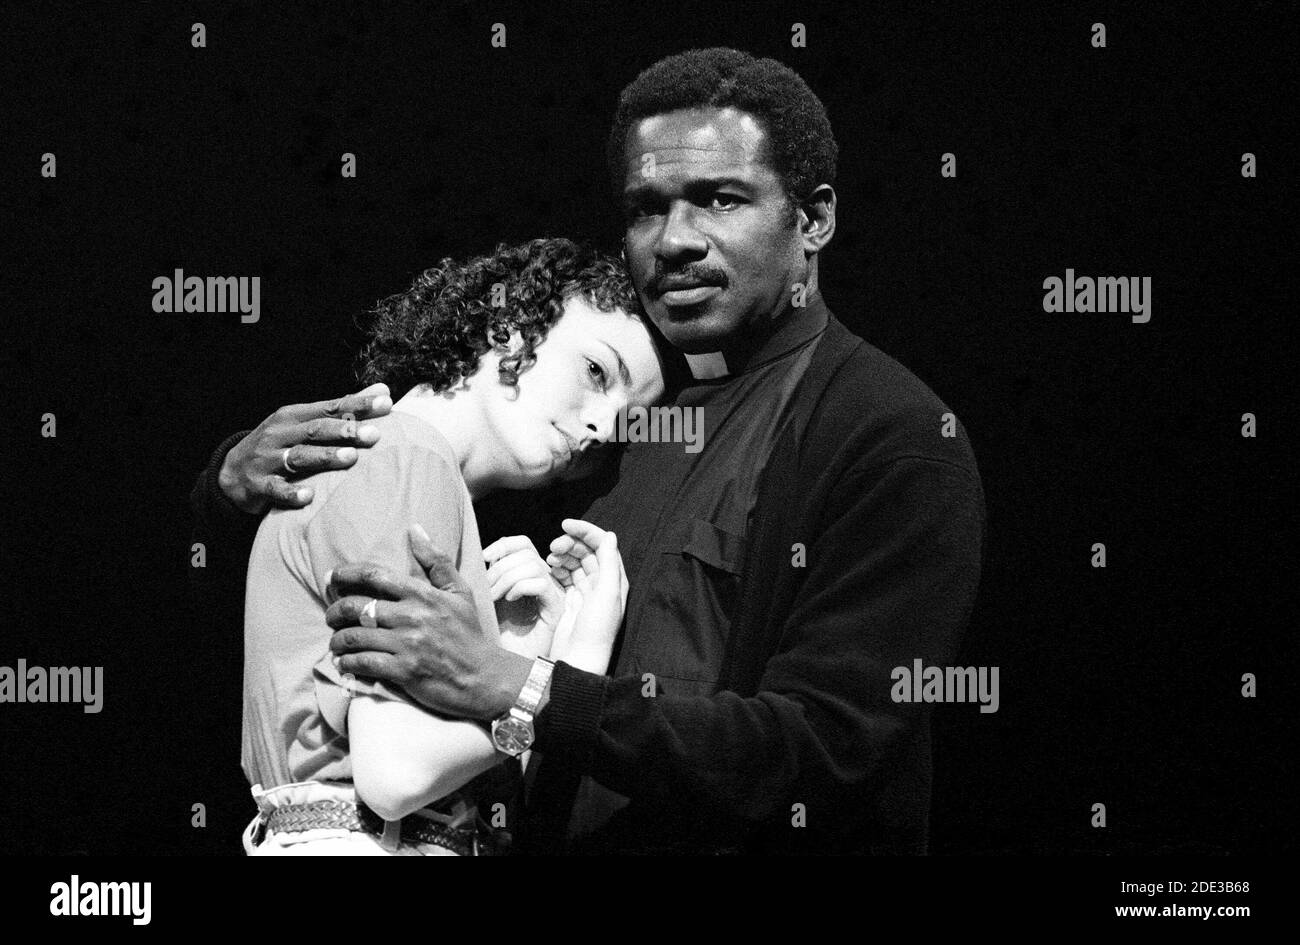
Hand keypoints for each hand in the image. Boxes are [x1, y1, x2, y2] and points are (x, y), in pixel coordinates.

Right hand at [218, 382, 392, 513]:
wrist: (231, 471)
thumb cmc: (279, 443)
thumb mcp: (304, 422)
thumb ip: (343, 408)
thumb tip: (383, 389)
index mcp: (294, 416)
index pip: (330, 407)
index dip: (358, 404)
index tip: (386, 402)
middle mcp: (280, 434)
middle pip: (316, 430)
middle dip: (346, 431)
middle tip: (373, 435)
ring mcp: (268, 459)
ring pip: (299, 456)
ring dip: (325, 457)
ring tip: (351, 458)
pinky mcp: (259, 485)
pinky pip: (276, 489)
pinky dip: (291, 493)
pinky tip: (308, 496)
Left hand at [325, 524, 531, 720]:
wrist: (485, 677)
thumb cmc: (470, 634)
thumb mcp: (460, 592)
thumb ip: (436, 561)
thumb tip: (415, 529)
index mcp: (423, 595)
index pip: (375, 575)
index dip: (346, 574)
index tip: (332, 577)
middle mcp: (412, 617)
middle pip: (356, 606)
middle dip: (334, 610)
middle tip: (330, 616)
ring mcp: (407, 645)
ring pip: (354, 636)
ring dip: (337, 640)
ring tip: (336, 642)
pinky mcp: (404, 671)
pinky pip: (363, 663)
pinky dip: (348, 663)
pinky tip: (345, 663)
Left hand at [484, 536, 565, 658]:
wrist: (507, 670)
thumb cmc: (496, 637)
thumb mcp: (489, 599)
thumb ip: (489, 576)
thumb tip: (480, 554)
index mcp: (528, 575)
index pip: (523, 543)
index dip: (504, 544)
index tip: (484, 556)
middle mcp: (544, 582)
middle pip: (527, 551)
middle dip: (501, 565)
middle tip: (486, 587)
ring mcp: (553, 595)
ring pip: (534, 565)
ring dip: (507, 578)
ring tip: (494, 597)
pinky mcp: (557, 610)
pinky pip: (541, 584)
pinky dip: (521, 587)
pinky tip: (509, 601)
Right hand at [547, 520, 626, 674]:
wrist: (579, 659)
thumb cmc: (596, 629)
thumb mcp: (606, 594)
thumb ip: (609, 563)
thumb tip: (610, 535)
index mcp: (614, 579)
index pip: (602, 545)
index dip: (585, 531)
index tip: (565, 524)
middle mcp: (602, 583)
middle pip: (587, 551)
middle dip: (570, 543)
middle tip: (552, 546)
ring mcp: (586, 592)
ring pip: (574, 562)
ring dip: (562, 555)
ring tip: (549, 557)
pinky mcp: (572, 600)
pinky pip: (565, 576)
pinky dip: (556, 568)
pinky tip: (548, 568)